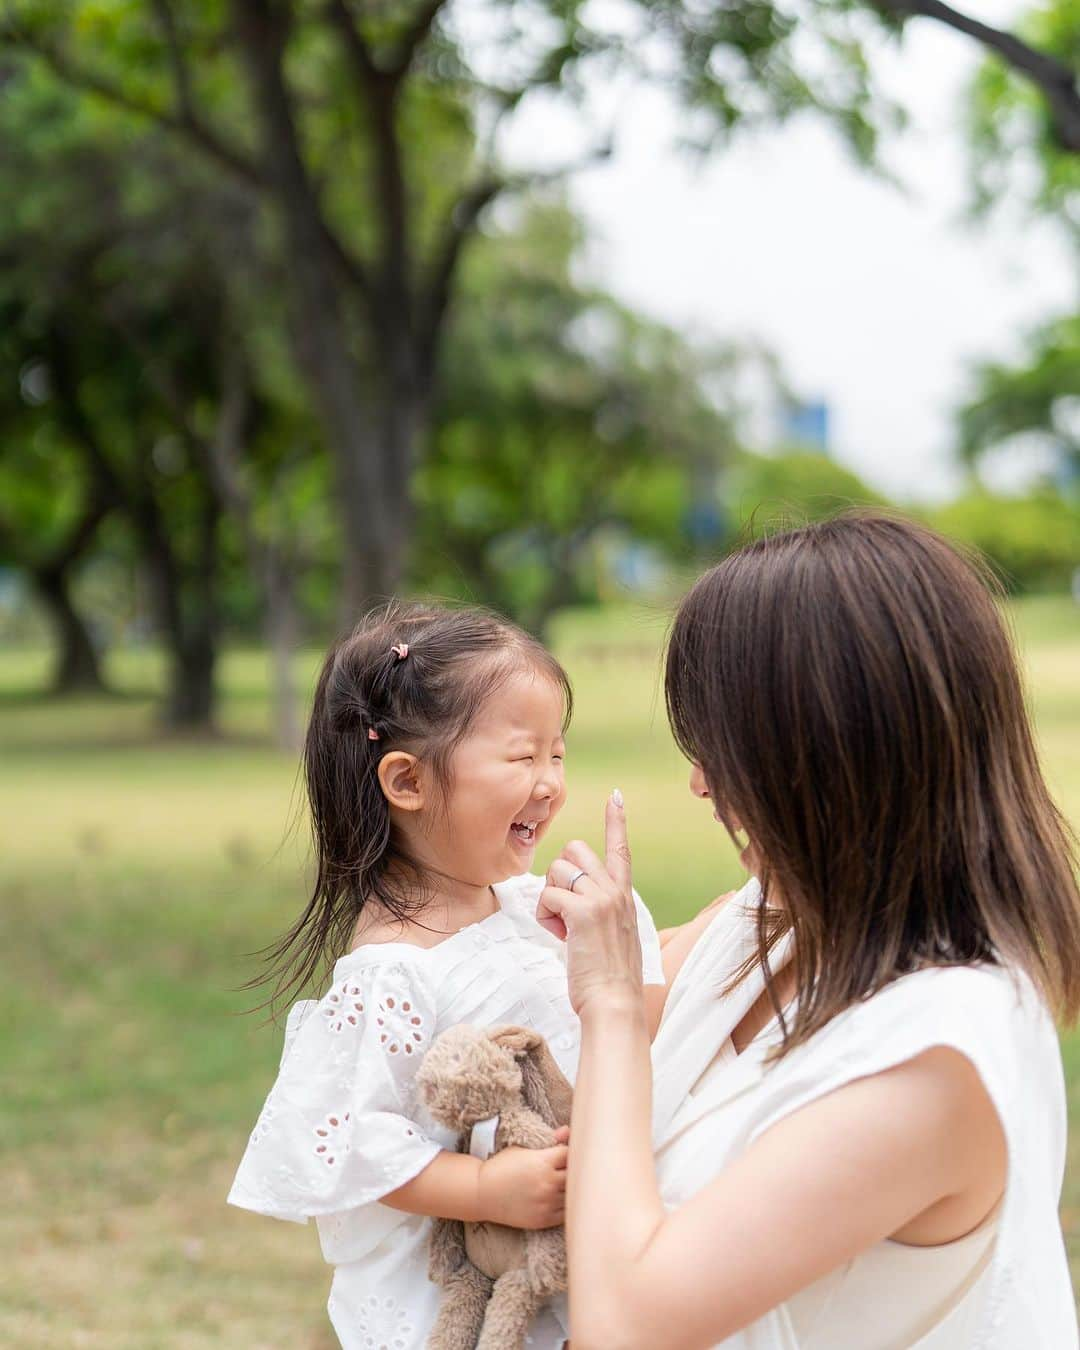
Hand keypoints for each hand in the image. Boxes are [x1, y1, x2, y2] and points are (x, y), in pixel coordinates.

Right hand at [478, 1139, 567, 1228]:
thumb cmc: (503, 1167)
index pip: (571, 1154)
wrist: (482, 1193)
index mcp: (543, 1162)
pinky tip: (560, 1198)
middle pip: (576, 1175)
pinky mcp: (544, 1219)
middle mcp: (547, 1183)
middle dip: (575, 1169)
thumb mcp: (523, 1149)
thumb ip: (549, 1141)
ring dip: (571, 1188)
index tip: (569, 1152)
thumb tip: (567, 1131)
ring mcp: (547, 1203)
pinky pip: (566, 1213)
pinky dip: (566, 1205)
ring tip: (568, 1183)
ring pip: (573, 1195)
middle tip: (574, 1168)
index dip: (572, 1151)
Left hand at [537, 791, 643, 1014]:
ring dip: (549, 897)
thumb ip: (601, 910)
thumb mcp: (614, 935)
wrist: (615, 1003)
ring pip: (557, 870)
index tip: (615, 796)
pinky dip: (545, 916)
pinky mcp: (583, 912)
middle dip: (558, 872)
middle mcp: (616, 890)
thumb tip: (572, 900)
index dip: (616, 821)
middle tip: (563, 907)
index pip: (621, 849)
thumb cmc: (610, 977)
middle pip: (574, 850)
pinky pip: (547, 895)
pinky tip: (559, 936)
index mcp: (624, 895)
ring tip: (562, 927)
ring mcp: (601, 899)